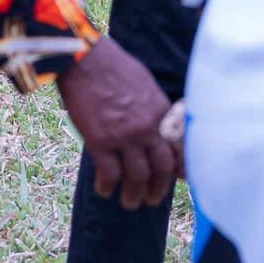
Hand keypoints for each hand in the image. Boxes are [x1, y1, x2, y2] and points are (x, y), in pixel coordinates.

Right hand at [58, 37, 181, 209]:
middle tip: (152, 199)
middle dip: (158, 189)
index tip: (176, 179)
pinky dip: (107, 187)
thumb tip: (159, 127)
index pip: (178, 149)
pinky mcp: (100, 142)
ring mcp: (124, 137)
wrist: (84, 60)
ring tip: (130, 203)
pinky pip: (108, 174)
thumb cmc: (113, 66)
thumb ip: (155, 109)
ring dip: (134, 195)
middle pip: (161, 169)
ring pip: (136, 178)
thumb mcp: (146, 85)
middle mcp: (147, 128)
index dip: (179, 169)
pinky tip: (104, 191)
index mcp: (161, 113)